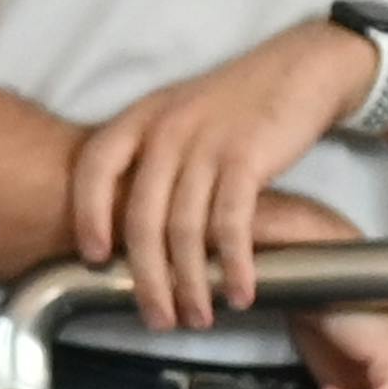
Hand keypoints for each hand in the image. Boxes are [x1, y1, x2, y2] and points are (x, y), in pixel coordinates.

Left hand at [74, 27, 381, 327]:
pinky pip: (230, 225)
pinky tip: (240, 294)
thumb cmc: (237, 104)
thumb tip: (130, 226)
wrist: (300, 69)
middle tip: (158, 318)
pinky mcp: (247, 159)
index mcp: (142, 118)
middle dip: (147, 280)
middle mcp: (167, 131)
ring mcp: (206, 145)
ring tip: (199, 317)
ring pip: (184, 231)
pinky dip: (233, 266)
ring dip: (191, 284)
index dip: (87, 216)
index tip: (94, 259)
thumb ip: (151, 157)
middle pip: (141, 219)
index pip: (94, 168)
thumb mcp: (181, 114)